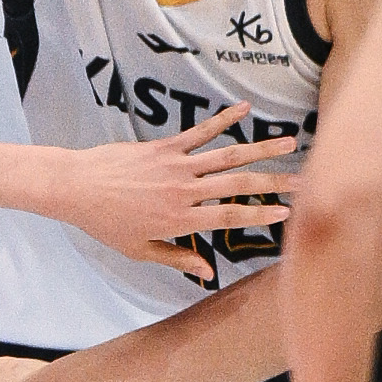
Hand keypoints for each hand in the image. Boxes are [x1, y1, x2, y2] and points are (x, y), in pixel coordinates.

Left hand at [54, 105, 299, 280]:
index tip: (288, 213)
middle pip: (239, 186)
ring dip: (261, 148)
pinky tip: (246, 109)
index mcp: (180, 221)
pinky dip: (224, 119)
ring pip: (228, 156)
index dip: (261, 215)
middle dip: (275, 183)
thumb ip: (177, 259)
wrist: (76, 187)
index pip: (230, 218)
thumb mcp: (140, 250)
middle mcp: (184, 193)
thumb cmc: (106, 222)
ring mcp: (176, 167)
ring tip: (291, 141)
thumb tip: (208, 273)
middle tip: (305, 180)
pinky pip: (200, 132)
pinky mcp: (165, 147)